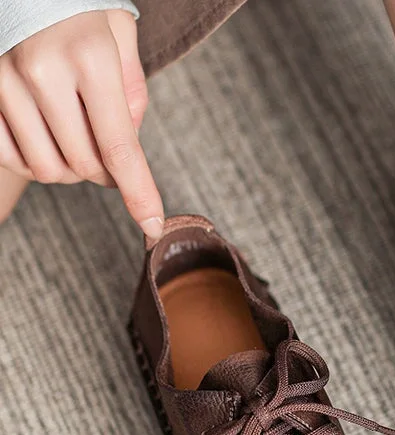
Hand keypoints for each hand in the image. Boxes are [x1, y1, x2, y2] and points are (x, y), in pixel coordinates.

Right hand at [0, 10, 163, 237]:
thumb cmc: (77, 7)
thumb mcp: (119, 36)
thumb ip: (132, 94)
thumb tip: (129, 151)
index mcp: (90, 58)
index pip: (120, 148)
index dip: (138, 193)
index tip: (152, 225)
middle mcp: (43, 71)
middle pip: (84, 166)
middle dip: (103, 173)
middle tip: (106, 151)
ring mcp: (3, 79)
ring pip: (46, 168)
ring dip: (67, 168)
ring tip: (73, 139)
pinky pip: (9, 155)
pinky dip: (30, 158)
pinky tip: (41, 135)